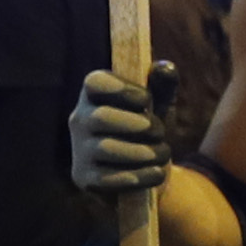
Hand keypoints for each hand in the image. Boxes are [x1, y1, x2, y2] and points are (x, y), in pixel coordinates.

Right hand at [68, 62, 168, 204]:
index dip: (123, 89)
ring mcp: (79, 150)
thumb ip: (163, 86)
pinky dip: (139, 175)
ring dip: (143, 152)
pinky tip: (156, 173)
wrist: (148, 172)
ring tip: (162, 154)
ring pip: (106, 148)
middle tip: (159, 132)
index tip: (148, 100)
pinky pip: (108, 177)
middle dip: (138, 125)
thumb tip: (165, 68)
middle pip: (101, 117)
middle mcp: (80, 120)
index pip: (95, 82)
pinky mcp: (84, 178)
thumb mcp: (160, 106)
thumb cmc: (150, 131)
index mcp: (94, 95)